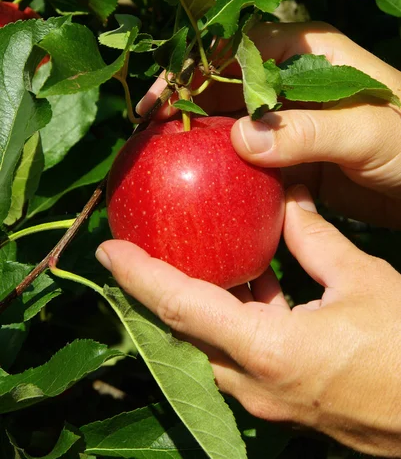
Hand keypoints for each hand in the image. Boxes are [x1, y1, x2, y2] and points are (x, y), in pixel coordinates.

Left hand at [96, 185, 400, 456]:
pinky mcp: (286, 400)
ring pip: (209, 347)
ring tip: (186, 263)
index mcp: (270, 350)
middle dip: (154, 294)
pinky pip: (240, 356)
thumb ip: (314, 237)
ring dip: (192, 307)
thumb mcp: (361, 279)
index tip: (108, 251)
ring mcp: (269, 399)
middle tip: (137, 253)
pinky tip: (248, 286)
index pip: (182, 307)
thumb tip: (286, 198)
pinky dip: (230, 320)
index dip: (139, 277)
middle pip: (184, 333)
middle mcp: (257, 383)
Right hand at [138, 22, 400, 227]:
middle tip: (148, 132)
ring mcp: (287, 118)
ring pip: (230, 121)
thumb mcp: (368, 131)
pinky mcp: (289, 153)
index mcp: (307, 51)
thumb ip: (308, 131)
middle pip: (223, 84)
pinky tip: (198, 180)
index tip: (161, 102)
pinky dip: (222, 166)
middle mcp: (290, 79)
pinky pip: (246, 156)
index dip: (192, 71)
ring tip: (161, 155)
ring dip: (198, 137)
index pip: (236, 49)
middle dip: (184, 104)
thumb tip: (242, 139)